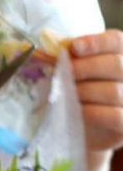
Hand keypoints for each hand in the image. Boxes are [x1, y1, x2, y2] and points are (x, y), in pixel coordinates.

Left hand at [71, 29, 122, 151]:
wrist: (79, 130)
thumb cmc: (78, 95)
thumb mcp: (77, 73)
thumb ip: (73, 58)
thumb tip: (55, 46)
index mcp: (121, 56)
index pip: (116, 41)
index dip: (96, 42)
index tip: (73, 48)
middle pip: (116, 64)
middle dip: (84, 68)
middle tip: (62, 73)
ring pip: (113, 91)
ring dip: (84, 91)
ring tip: (65, 93)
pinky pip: (113, 116)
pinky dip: (91, 111)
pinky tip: (77, 110)